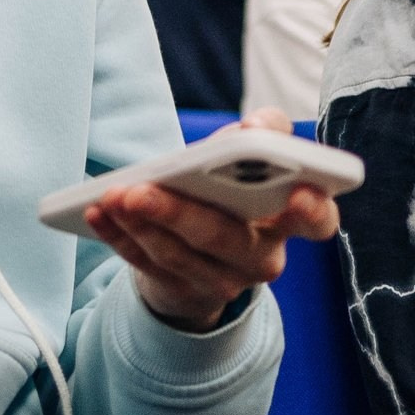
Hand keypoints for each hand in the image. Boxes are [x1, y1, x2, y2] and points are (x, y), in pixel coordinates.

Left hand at [84, 110, 338, 331]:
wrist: (205, 245)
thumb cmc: (236, 187)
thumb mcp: (252, 153)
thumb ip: (265, 130)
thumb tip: (256, 125)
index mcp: (290, 219)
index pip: (318, 221)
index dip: (314, 210)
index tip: (299, 192)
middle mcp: (262, 256)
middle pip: (225, 238)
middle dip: (179, 214)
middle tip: (139, 191)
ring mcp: (222, 279)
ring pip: (178, 255)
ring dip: (140, 225)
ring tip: (110, 197)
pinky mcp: (181, 289)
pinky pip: (145, 265)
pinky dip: (118, 238)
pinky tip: (96, 213)